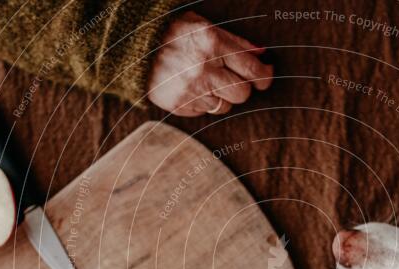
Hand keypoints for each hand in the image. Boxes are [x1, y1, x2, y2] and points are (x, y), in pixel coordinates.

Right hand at [147, 11, 272, 115]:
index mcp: (212, 43)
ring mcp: (191, 89)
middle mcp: (203, 68)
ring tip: (206, 82)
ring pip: (225, 106)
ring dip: (221, 97)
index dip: (264, 76)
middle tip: (232, 79)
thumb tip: (262, 54)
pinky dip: (203, 103)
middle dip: (242, 87)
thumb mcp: (203, 26)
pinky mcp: (180, 105)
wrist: (133, 50)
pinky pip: (205, 112)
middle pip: (242, 93)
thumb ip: (235, 41)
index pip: (252, 69)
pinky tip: (192, 88)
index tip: (265, 76)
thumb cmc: (173, 34)